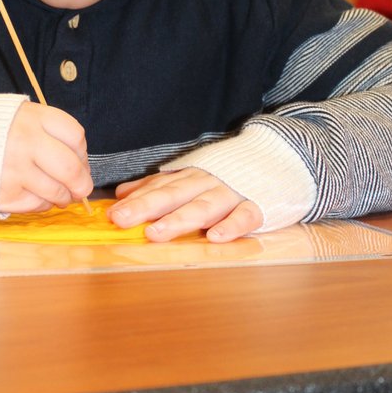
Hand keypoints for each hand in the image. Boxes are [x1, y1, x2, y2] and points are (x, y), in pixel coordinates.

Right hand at [0, 101, 92, 213]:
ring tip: (58, 194)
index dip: (82, 152)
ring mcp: (14, 171)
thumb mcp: (17, 114)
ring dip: (63, 197)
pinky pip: (37, 205)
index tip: (78, 159)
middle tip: (81, 188)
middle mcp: (25, 142)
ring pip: (57, 192)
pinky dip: (41, 204)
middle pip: (71, 169)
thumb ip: (47, 131)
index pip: (75, 136)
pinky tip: (33, 195)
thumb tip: (79, 163)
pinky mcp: (3, 194)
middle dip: (82, 183)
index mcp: (31, 117)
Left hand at [109, 168, 262, 242]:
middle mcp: (207, 183)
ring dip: (180, 219)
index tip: (111, 213)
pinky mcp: (259, 204)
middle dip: (146, 208)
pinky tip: (215, 237)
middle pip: (173, 195)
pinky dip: (231, 226)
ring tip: (156, 233)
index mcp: (190, 176)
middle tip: (122, 220)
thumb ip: (158, 184)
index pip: (158, 187)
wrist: (280, 155)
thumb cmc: (229, 173)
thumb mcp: (191, 174)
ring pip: (204, 206)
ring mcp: (233, 193)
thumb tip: (122, 193)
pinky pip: (245, 216)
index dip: (135, 200)